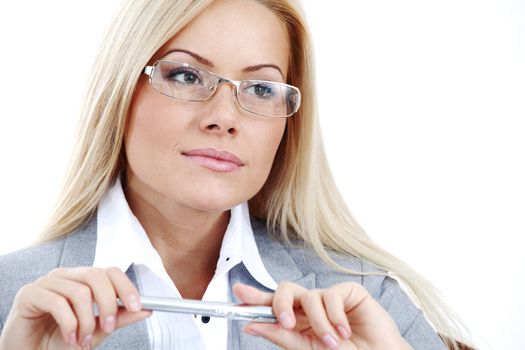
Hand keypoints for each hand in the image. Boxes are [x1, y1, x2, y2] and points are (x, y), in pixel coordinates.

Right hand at [0, 267, 150, 349]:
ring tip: (84, 340)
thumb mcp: (96, 330)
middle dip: (108, 304)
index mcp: (82, 279)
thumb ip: (119, 318)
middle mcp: (66, 275)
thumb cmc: (59, 340)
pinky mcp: (30, 293)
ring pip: (79, 292)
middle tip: (109, 328)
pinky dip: (69, 324)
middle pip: (97, 276)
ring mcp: (47, 282)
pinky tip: (70, 337)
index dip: (126, 287)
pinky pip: (57, 303)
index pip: (109, 271)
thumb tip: (146, 309)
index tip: (139, 306)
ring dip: (87, 321)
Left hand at [233, 282, 411, 349]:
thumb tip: (251, 323)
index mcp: (297, 319)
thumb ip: (280, 335)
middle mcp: (310, 306)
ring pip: (309, 296)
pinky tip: (345, 330)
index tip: (237, 292)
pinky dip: (336, 317)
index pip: (272, 304)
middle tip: (285, 322)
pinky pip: (331, 295)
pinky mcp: (347, 292)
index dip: (254, 297)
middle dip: (280, 303)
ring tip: (332, 343)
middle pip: (285, 290)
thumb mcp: (306, 348)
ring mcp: (328, 298)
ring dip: (319, 323)